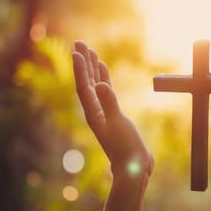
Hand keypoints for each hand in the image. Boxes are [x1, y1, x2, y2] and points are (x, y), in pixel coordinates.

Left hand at [71, 41, 153, 183]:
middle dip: (83, 63)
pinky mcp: (114, 115)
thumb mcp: (118, 124)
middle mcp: (96, 111)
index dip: (80, 69)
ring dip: (92, 68)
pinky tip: (104, 72)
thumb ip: (109, 104)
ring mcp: (104, 112)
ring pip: (96, 85)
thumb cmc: (125, 148)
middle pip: (86, 82)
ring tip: (91, 51)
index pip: (84, 87)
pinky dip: (104, 79)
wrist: (134, 168)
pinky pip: (106, 92)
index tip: (76, 51)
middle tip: (79, 42)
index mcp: (93, 113)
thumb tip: (101, 86)